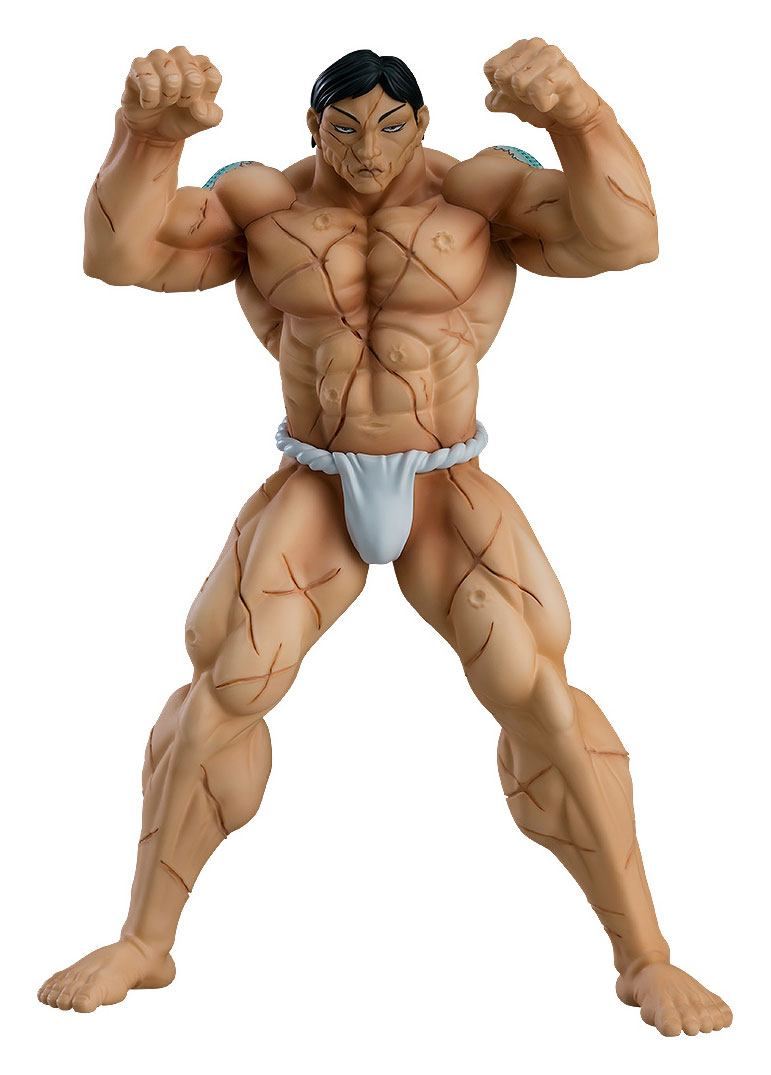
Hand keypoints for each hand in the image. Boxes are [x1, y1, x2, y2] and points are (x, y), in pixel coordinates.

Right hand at [121, 46, 222, 142]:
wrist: (153, 130)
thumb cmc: (180, 119)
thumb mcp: (201, 123)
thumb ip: (211, 116)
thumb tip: (198, 107)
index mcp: (201, 67)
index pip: (212, 76)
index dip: (203, 96)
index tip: (194, 103)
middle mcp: (181, 57)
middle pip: (192, 73)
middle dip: (186, 96)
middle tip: (179, 103)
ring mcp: (159, 58)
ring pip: (169, 74)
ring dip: (168, 96)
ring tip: (164, 102)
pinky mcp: (138, 66)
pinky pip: (146, 77)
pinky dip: (150, 98)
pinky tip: (149, 102)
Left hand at [484, 39, 600, 130]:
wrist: (570, 114)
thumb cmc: (542, 101)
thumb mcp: (514, 103)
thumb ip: (499, 100)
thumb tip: (491, 100)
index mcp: (518, 49)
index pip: (491, 68)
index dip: (500, 88)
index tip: (517, 92)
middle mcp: (534, 46)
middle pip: (503, 76)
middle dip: (515, 94)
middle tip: (533, 95)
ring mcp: (550, 55)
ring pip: (519, 82)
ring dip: (529, 100)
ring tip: (544, 96)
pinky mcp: (564, 71)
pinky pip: (539, 90)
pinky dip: (542, 104)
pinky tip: (552, 101)